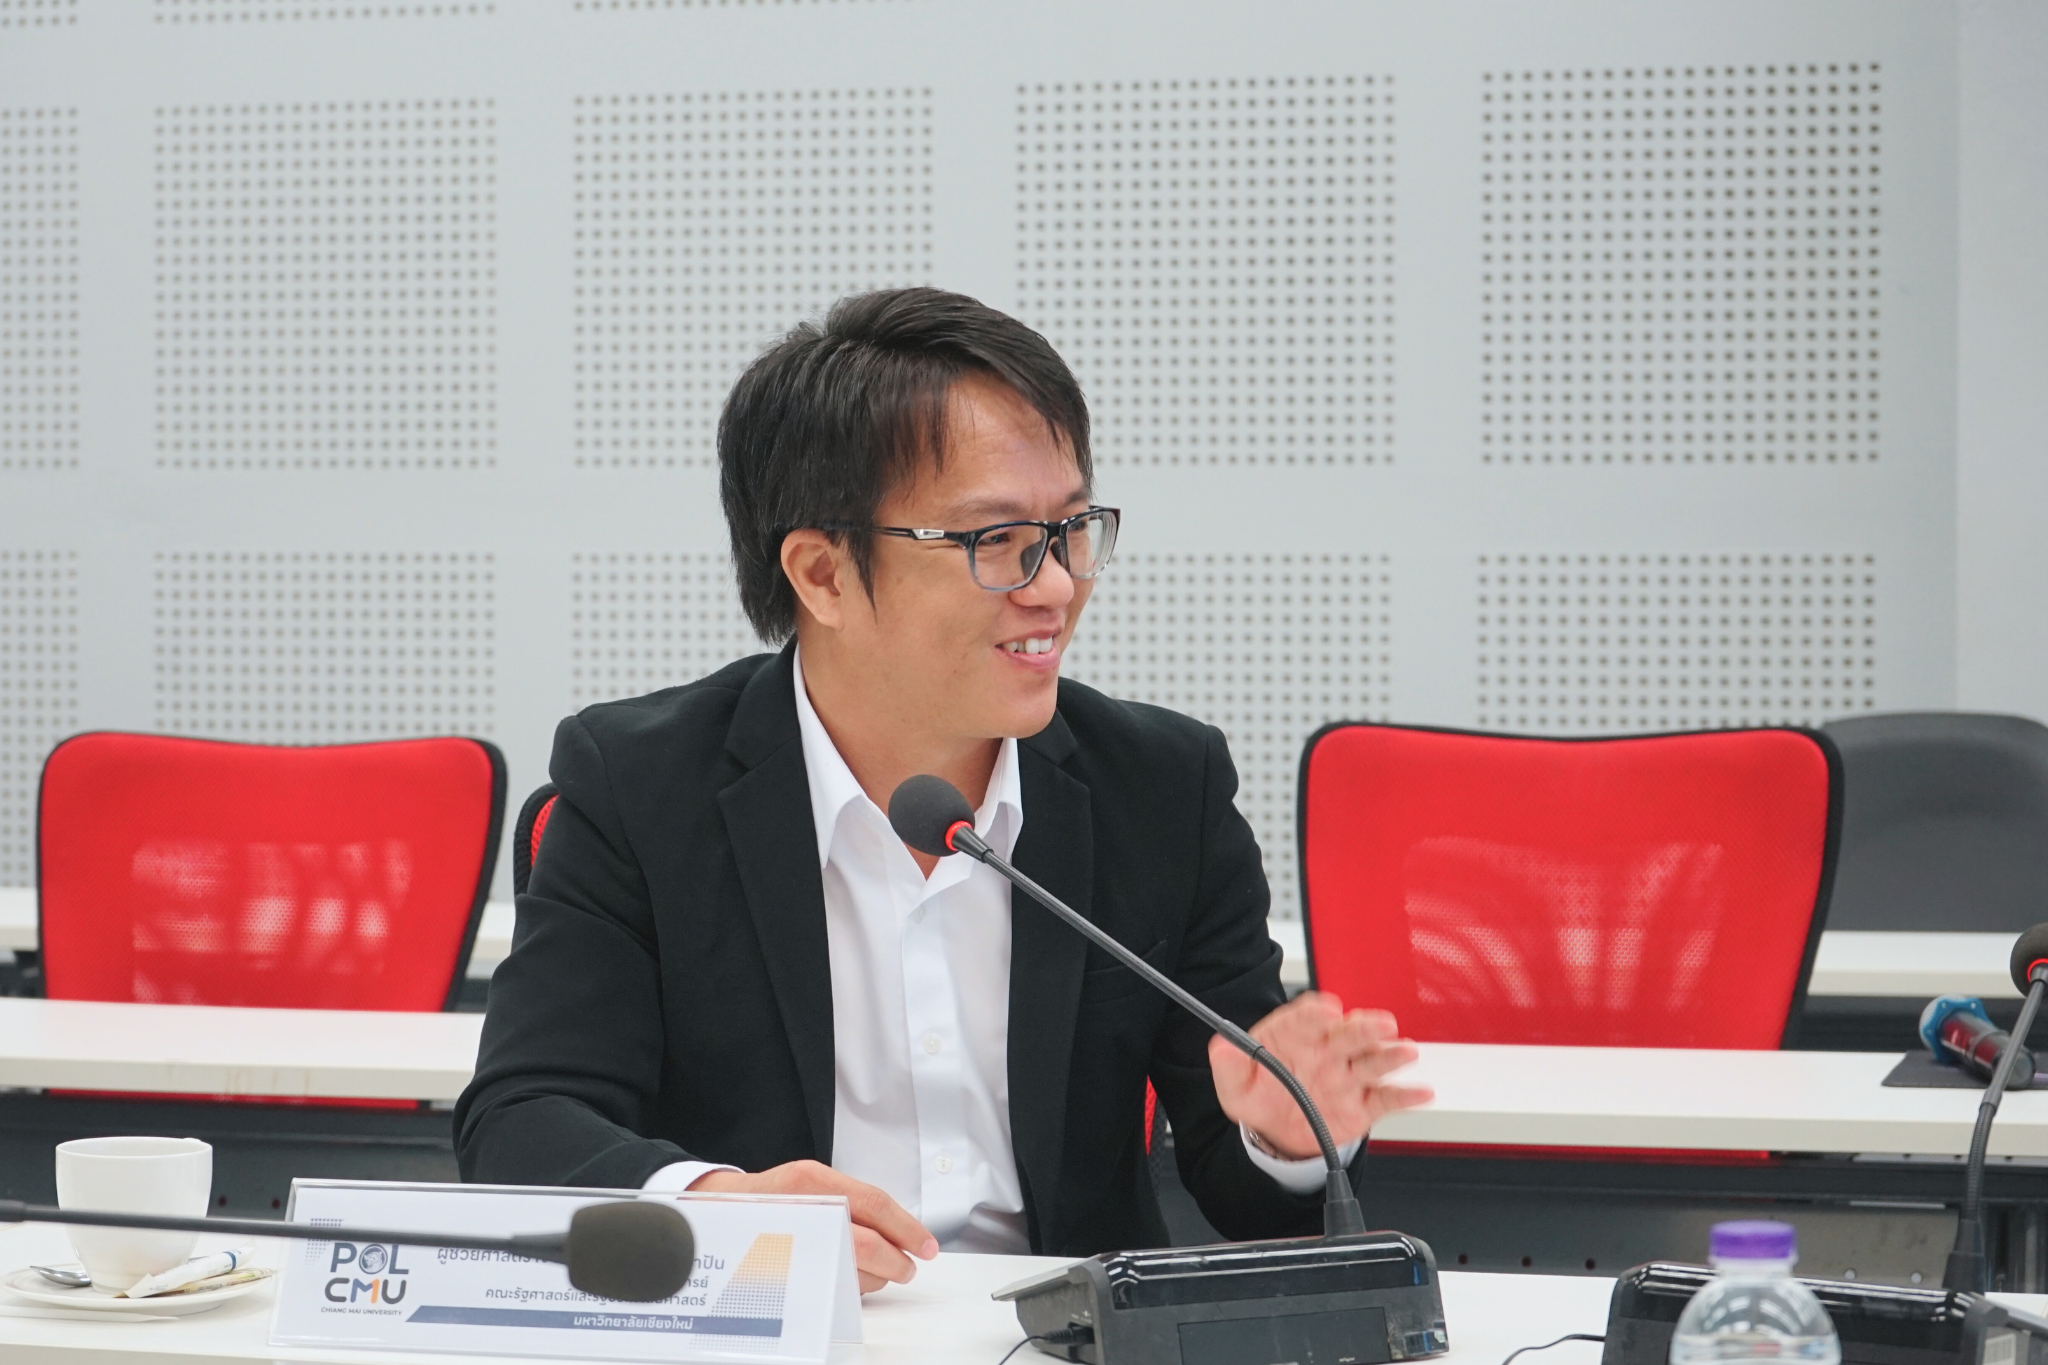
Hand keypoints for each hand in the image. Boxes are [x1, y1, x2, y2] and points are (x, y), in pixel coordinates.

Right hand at [688, 1161, 937, 1292]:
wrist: (709, 1208)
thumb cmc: (764, 1199)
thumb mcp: (807, 1185)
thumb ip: (846, 1201)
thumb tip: (893, 1228)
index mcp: (814, 1181)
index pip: (874, 1204)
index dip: (906, 1228)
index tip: (925, 1245)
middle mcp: (802, 1207)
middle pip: (864, 1244)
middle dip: (894, 1262)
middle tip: (906, 1268)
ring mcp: (789, 1238)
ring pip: (848, 1268)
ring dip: (871, 1277)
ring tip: (874, 1273)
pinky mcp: (778, 1265)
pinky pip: (825, 1283)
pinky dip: (845, 1285)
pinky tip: (844, 1279)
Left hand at [1209, 992, 1432, 1160]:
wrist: (1278, 1132)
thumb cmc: (1261, 1097)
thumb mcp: (1236, 1085)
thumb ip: (1229, 1065)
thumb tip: (1220, 1047)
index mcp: (1295, 1037)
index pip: (1306, 1018)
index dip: (1317, 1013)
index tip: (1327, 1011)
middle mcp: (1326, 1051)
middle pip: (1347, 1034)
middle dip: (1364, 1028)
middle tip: (1379, 1024)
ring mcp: (1347, 1076)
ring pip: (1372, 1061)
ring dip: (1390, 1055)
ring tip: (1405, 1051)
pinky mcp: (1363, 1104)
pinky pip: (1387, 1099)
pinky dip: (1406, 1096)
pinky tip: (1421, 1092)